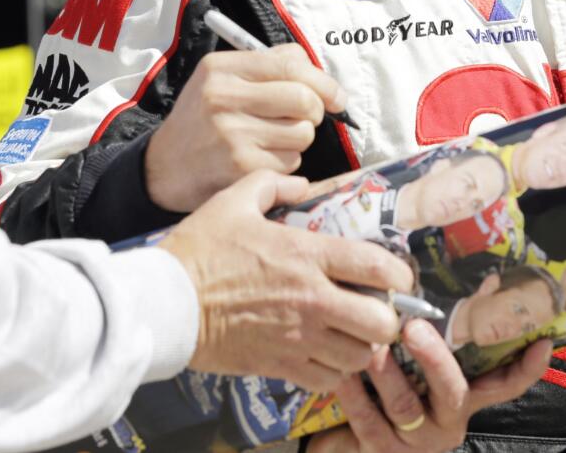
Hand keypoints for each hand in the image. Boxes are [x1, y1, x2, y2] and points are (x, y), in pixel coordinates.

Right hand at [146, 43, 346, 211]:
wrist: (164, 167)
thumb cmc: (205, 117)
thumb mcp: (222, 78)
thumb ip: (269, 66)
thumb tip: (323, 77)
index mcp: (222, 68)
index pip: (291, 65)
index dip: (324, 82)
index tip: (336, 97)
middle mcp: (224, 98)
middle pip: (303, 99)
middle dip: (315, 112)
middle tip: (304, 118)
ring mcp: (231, 135)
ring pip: (302, 134)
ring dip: (298, 140)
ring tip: (272, 139)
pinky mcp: (240, 168)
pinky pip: (291, 163)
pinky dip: (286, 164)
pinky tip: (261, 159)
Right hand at [158, 170, 413, 391]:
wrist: (165, 304)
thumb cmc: (199, 250)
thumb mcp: (234, 200)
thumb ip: (274, 185)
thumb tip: (302, 183)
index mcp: (306, 256)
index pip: (376, 267)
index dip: (400, 275)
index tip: (398, 277)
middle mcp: (311, 299)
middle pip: (380, 322)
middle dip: (387, 318)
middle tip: (376, 308)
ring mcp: (297, 338)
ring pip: (360, 356)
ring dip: (363, 345)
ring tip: (353, 333)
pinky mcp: (279, 365)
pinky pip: (329, 380)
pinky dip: (336, 371)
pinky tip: (327, 354)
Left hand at [317, 319, 551, 451]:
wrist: (359, 440)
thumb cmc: (398, 386)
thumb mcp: (424, 366)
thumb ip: (442, 334)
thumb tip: (480, 281)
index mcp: (465, 399)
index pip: (504, 385)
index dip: (524, 368)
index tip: (541, 342)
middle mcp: (447, 422)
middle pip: (452, 391)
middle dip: (434, 359)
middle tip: (414, 328)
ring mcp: (416, 441)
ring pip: (405, 406)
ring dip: (388, 374)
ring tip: (372, 348)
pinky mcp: (382, 451)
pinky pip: (368, 421)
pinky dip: (354, 395)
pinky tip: (342, 373)